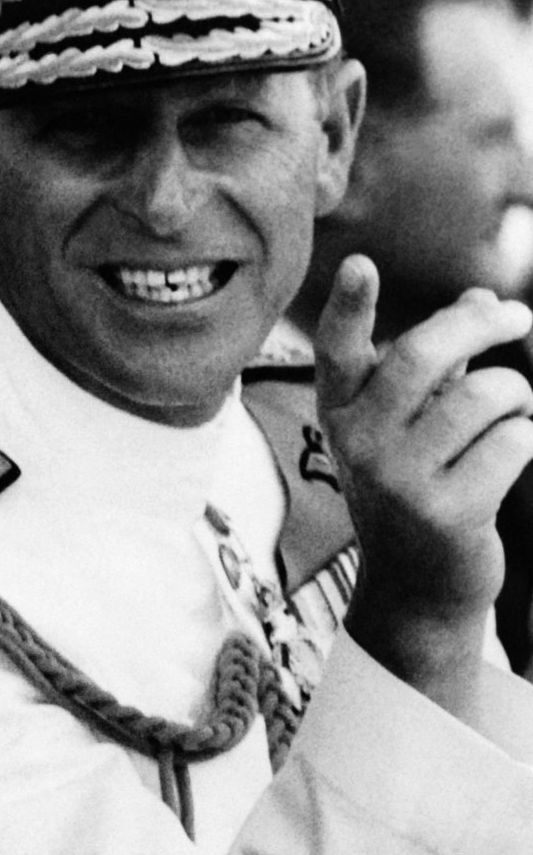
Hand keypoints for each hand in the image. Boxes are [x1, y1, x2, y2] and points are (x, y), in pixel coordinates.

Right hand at [315, 256, 532, 703]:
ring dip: (515, 395)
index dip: (351, 307)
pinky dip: (527, 437)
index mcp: (343, 412)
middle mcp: (359, 443)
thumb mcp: (412, 423)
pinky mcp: (448, 513)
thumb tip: (485, 299)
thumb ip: (441, 361)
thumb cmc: (418, 487)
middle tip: (518, 316)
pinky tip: (511, 456)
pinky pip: (515, 441)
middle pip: (424, 353)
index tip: (362, 264)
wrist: (418, 590)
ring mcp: (399, 481)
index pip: (339, 351)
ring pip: (485, 395)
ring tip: (510, 416)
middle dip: (481, 325)